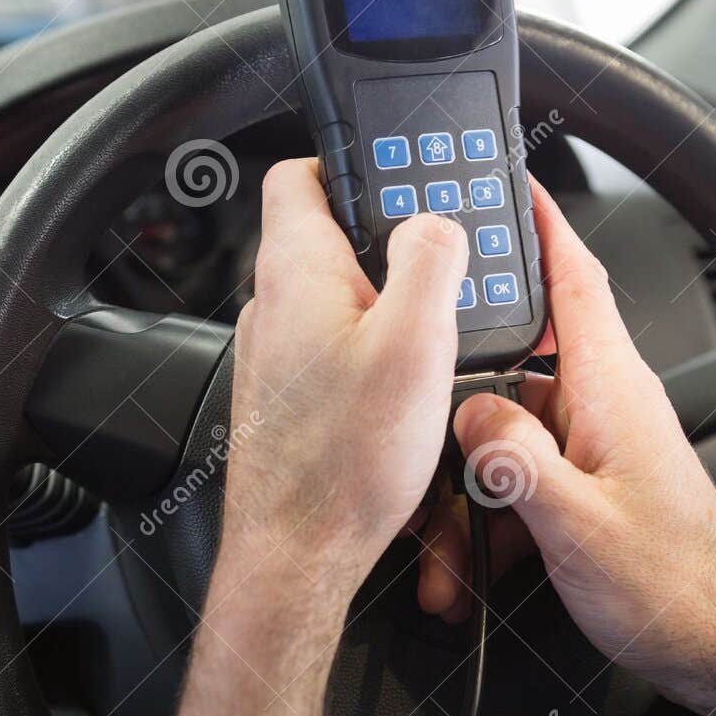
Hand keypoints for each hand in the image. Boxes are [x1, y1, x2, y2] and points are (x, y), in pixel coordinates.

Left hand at [220, 157, 466, 609]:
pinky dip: (370, 355)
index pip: (302, 172)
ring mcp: (275, 358)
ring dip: (384, 306)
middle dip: (388, 243)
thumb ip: (429, 260)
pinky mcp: (286, 402)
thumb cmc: (343, 465)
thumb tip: (436, 221)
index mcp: (295, 270)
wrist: (299, 554)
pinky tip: (404, 392)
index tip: (401, 177)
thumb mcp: (416, 344)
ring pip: (336, 301)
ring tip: (433, 339)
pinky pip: (333, 353)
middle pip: (329, 238)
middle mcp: (272, 308)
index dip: (353, 162)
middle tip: (443, 269)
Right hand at [419, 179, 715, 715]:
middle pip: (510, 373)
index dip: (537, 223)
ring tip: (448, 560)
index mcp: (612, 392)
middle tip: (414, 451)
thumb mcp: (579, 527)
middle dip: (456, 418)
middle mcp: (605, 409)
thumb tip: (467, 416)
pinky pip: (521, 484)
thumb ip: (515, 463)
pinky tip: (470, 571)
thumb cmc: (676, 590)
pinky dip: (489, 523)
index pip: (575, 278)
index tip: (501, 181)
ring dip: (467, 496)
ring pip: (506, 442)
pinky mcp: (590, 490)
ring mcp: (596, 450)